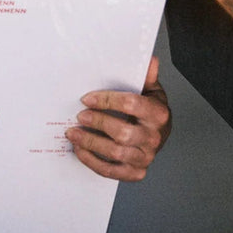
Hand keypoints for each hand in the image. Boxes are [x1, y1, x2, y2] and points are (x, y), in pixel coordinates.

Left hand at [65, 55, 171, 181]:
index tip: (86, 98)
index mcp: (158, 113)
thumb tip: (150, 60)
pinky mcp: (136, 171)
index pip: (131, 104)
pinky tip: (80, 150)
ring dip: (90, 143)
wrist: (159, 133)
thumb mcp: (150, 88)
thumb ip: (146, 75)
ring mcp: (146, 157)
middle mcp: (154, 137)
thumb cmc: (150, 108)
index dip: (106, 100)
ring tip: (72, 133)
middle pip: (122, 132)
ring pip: (116, 153)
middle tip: (78, 116)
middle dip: (97, 123)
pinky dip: (93, 162)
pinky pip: (112, 171)